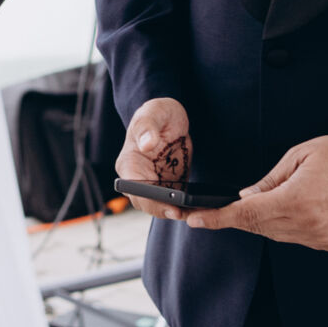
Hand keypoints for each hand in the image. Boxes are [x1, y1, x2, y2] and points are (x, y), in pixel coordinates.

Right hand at [115, 98, 191, 220]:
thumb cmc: (159, 112)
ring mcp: (151, 183)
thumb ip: (147, 127)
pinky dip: (183, 207)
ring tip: (194, 214)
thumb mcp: (154, 113)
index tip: (168, 205)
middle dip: (162, 210)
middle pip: (145, 202)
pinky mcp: (165, 186)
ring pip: (158, 206)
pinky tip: (199, 208)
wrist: (172, 118)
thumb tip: (146, 145)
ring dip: (174, 211)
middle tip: (183, 214)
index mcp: (128, 162)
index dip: (150, 200)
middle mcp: (136, 177)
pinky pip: (172, 202)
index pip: (134, 188)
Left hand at [183, 136, 327, 251]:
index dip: (218, 218)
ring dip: (263, 220)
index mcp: (296, 201)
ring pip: (275, 234)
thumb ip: (269, 181)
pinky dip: (283, 225)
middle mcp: (307, 225)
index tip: (195, 220)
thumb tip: (246, 197)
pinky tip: (288, 208)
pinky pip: (294, 237)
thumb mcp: (298, 156)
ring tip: (270, 197)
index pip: (246, 214)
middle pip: (258, 226)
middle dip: (239, 215)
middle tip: (223, 205)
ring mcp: (319, 237)